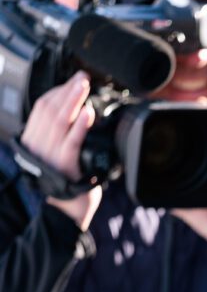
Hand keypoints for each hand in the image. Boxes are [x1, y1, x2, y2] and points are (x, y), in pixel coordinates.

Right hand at [21, 71, 100, 229]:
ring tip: (84, 87)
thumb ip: (61, 137)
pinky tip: (88, 114)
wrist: (64, 214)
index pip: (41, 109)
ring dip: (73, 101)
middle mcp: (37, 146)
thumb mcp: (57, 155)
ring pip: (59, 122)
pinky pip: (71, 143)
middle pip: (49, 110)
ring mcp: (50, 156)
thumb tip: (76, 114)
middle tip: (82, 77)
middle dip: (66, 91)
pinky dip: (80, 126)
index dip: (57, 92)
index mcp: (33, 141)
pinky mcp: (65, 167)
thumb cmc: (66, 184)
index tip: (72, 82)